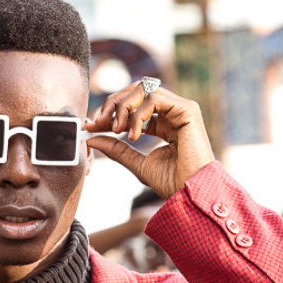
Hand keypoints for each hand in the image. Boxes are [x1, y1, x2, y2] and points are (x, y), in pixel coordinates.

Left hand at [84, 81, 213, 199]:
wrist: (190, 193)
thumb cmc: (171, 183)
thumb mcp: (136, 163)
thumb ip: (116, 149)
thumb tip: (92, 139)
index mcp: (163, 123)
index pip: (133, 106)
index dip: (110, 113)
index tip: (92, 126)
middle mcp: (172, 112)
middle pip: (136, 91)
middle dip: (113, 103)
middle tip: (99, 122)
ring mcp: (181, 108)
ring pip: (144, 89)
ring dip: (123, 106)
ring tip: (117, 130)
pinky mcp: (187, 109)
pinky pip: (154, 98)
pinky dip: (137, 113)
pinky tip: (133, 134)